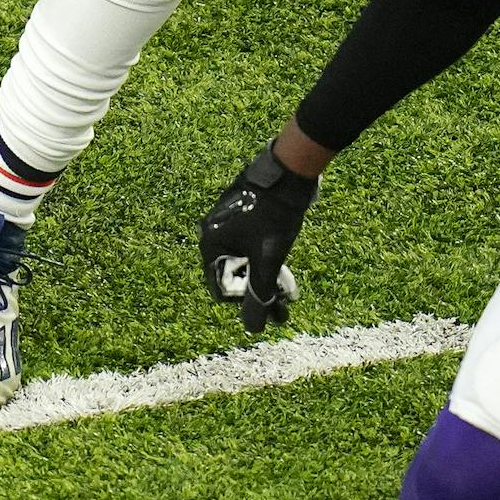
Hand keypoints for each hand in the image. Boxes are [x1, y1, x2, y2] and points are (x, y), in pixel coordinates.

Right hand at [199, 143, 317, 333]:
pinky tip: (283, 266)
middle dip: (258, 292)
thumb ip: (260, 295)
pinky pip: (249, 245)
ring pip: (244, 261)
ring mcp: (227, 221)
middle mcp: (214, 232)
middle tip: (283, 305)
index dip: (244, 303)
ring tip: (288, 290)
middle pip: (234, 275)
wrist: (289, 171)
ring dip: (264, 277)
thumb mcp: (268, 260)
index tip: (268, 308)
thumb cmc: (274, 215)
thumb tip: (253, 328)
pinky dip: (264, 259)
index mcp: (211, 243)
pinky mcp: (242, 213)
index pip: (220, 288)